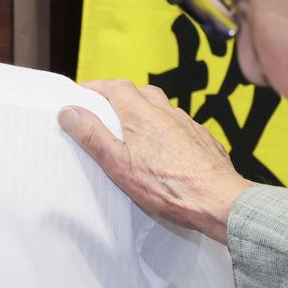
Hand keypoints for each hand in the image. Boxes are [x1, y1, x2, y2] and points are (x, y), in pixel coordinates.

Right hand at [58, 79, 250, 242]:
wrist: (218, 200)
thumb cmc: (168, 185)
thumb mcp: (118, 164)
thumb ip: (93, 136)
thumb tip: (69, 112)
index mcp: (142, 114)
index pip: (116, 86)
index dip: (98, 87)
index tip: (83, 94)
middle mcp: (167, 112)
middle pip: (141, 92)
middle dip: (122, 97)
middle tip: (106, 112)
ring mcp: (188, 125)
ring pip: (163, 109)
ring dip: (146, 112)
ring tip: (134, 131)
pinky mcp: (203, 140)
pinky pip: (180, 126)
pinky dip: (167, 129)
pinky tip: (164, 149)